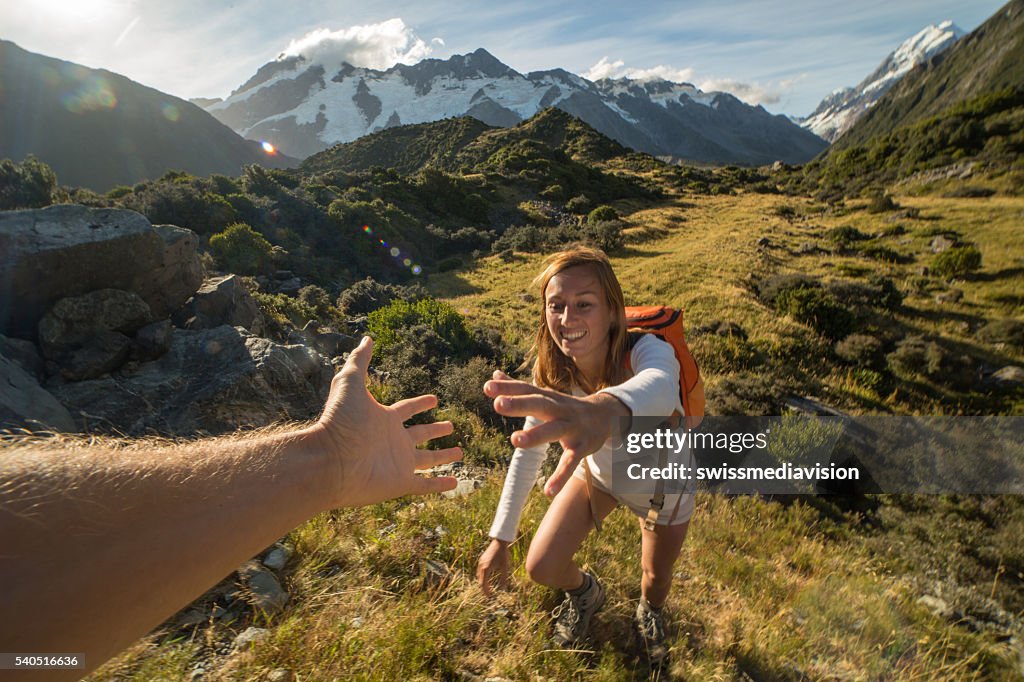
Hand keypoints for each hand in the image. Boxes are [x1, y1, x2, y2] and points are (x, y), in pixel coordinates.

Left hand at [311, 336, 461, 507]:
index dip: (421, 403)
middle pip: (420, 434)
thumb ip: (360, 361)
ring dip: (444, 457)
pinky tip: (455, 483)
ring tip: (460, 452)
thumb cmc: (339, 421)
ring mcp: (398, 463)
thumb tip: (367, 338)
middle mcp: (393, 441)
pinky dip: (440, 485)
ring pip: (428, 460)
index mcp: (384, 419)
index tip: (434, 399)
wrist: (329, 460)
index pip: (407, 409)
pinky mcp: (400, 483)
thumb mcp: (350, 383)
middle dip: (436, 430)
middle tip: (451, 426)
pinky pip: (425, 485)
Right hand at [477, 538, 510, 595]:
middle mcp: (481, 566)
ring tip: (488, 588)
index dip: (486, 591)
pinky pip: (479, 571)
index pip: (483, 584)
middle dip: (484, 588)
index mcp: (486, 569)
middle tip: (489, 594)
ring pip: (479, 576)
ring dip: (482, 582)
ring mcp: (480, 562)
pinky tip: (487, 578)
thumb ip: (504, 578)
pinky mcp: (481, 560)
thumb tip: (503, 589)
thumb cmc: (503, 554)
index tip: (490, 597)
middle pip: (480, 581)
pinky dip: (482, 576)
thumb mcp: (505, 567)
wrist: (499, 542)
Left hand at [484, 370, 628, 497]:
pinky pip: (571, 462)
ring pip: (554, 430)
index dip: (508, 388)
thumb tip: (494, 374)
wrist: (607, 416)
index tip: (487, 386)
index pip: (527, 389)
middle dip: (520, 404)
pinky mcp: (582, 447)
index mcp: (548, 398)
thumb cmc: (567, 407)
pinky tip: (548, 491)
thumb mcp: (545, 396)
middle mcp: (560, 409)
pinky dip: (561, 476)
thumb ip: (518, 387)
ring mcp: (572, 428)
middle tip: (498, 404)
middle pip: (540, 404)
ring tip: (514, 440)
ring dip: (536, 435)